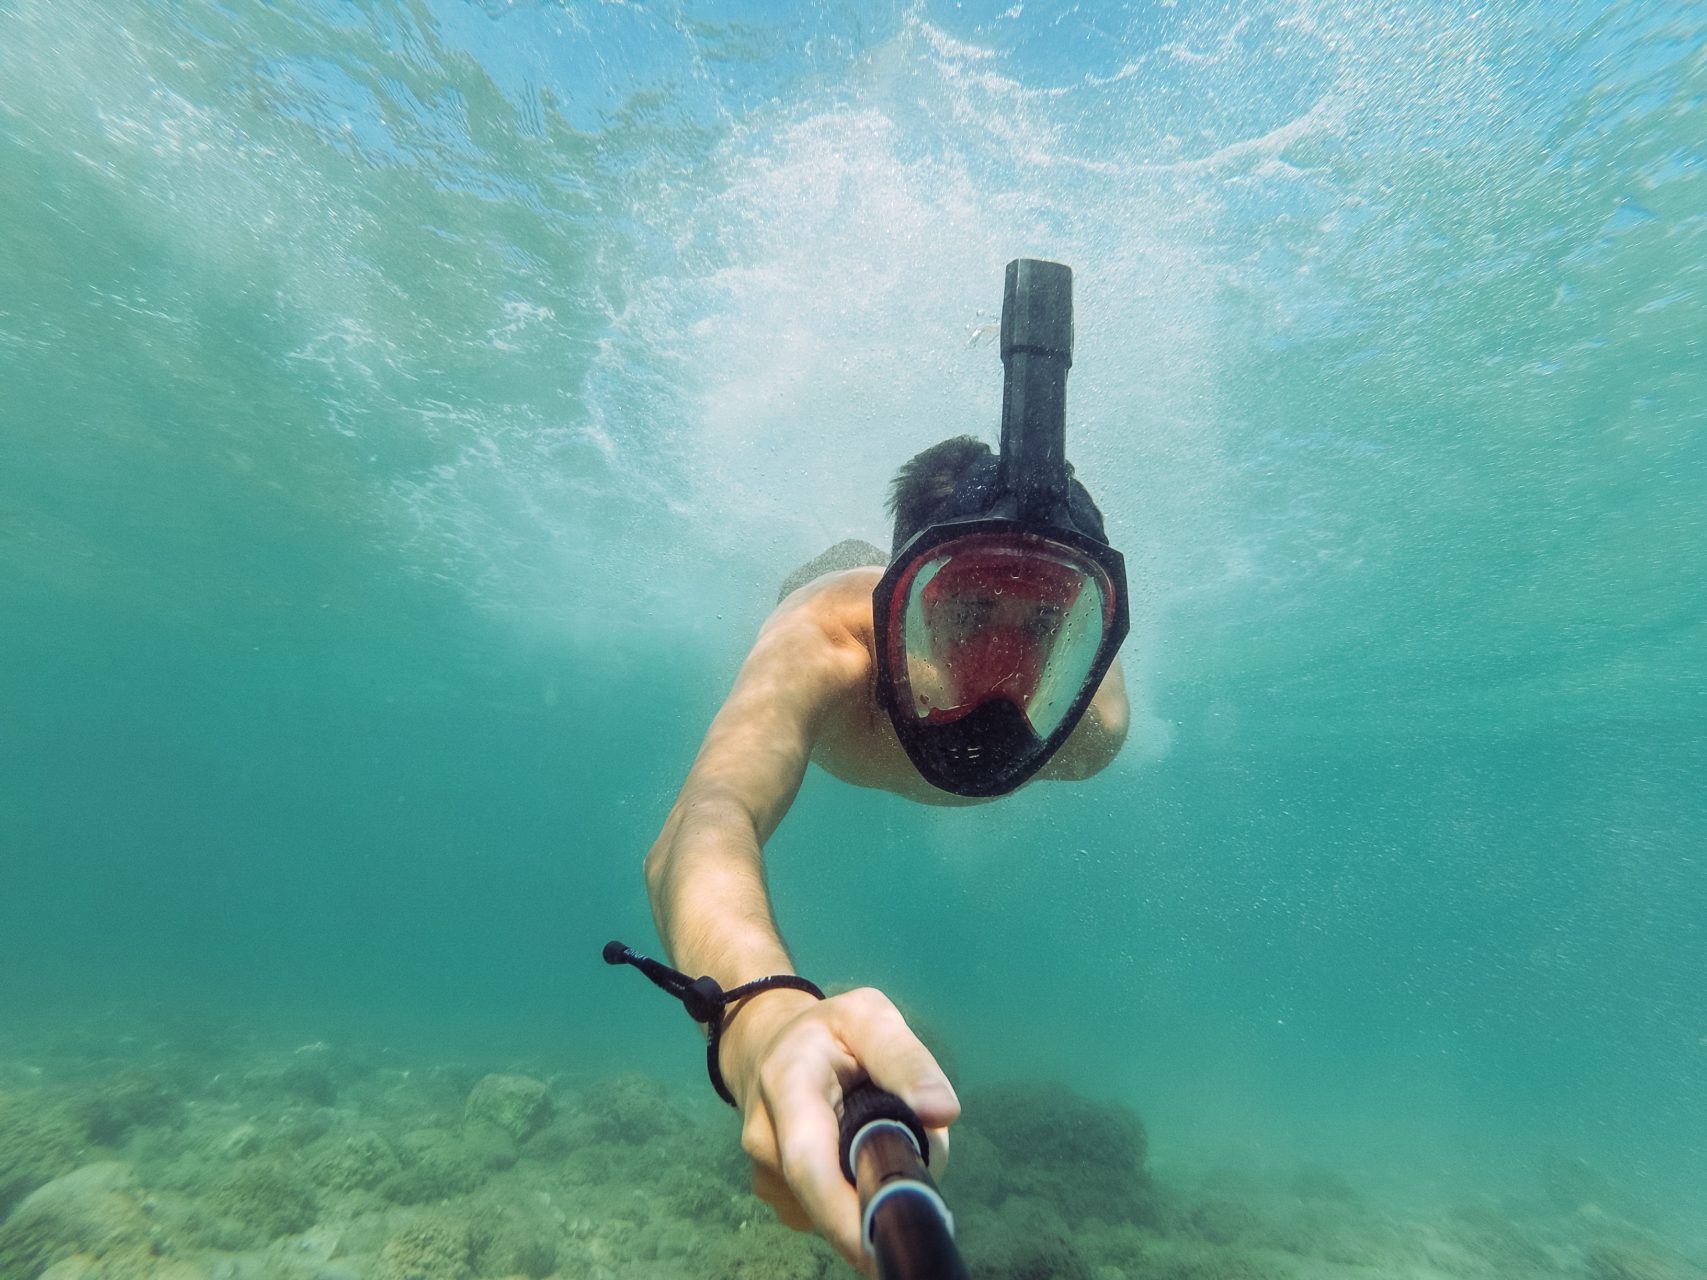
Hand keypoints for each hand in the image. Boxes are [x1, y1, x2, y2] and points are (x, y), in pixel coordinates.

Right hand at [718, 986, 958, 1273]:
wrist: (770, 1044)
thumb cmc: (830, 1032)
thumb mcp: (869, 1018)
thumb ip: (906, 1059)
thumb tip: (943, 1113)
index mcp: (787, 1082)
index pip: (808, 1159)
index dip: (843, 1211)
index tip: (882, 1241)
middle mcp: (764, 1134)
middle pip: (820, 1197)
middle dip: (871, 1205)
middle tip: (914, 1192)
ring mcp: (764, 1170)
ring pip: (828, 1208)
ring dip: (866, 1189)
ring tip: (879, 1138)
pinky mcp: (775, 1193)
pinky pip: (823, 1212)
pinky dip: (851, 1194)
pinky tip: (852, 1155)